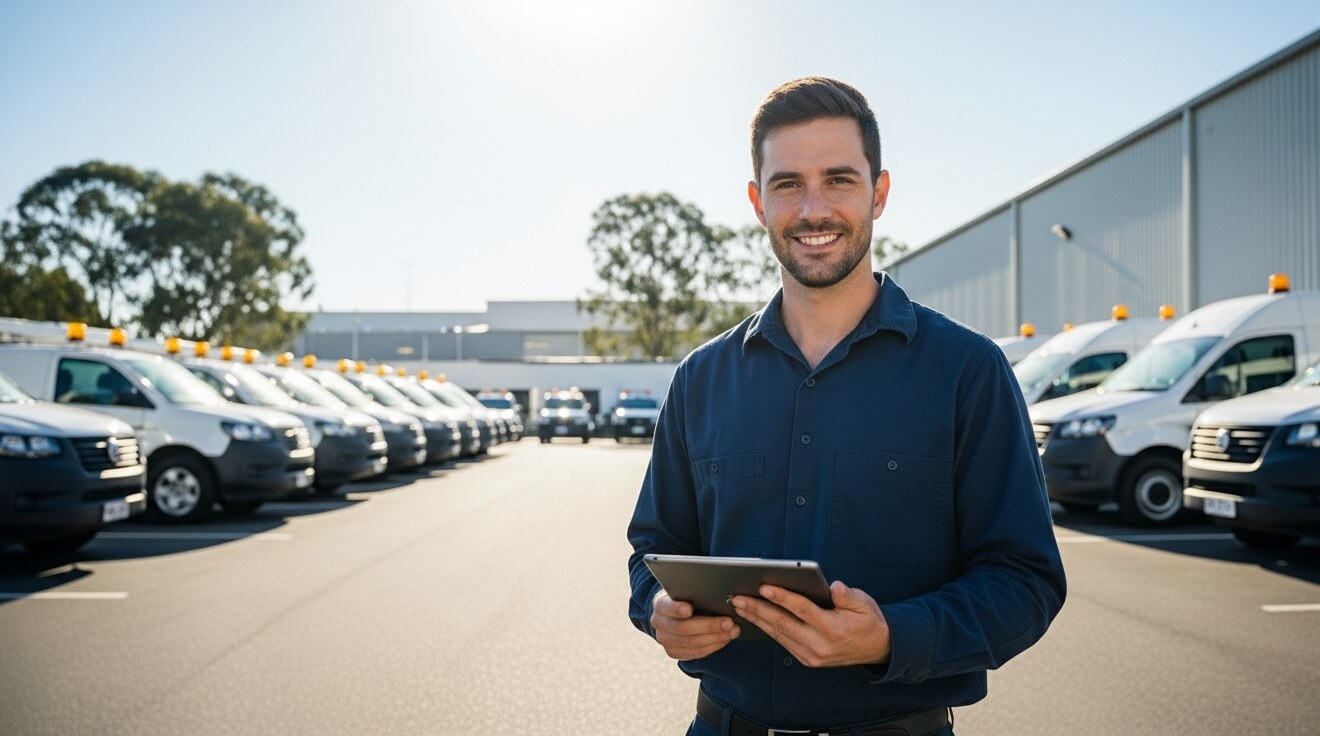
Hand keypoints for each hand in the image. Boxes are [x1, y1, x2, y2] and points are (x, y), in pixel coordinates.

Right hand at [650, 589, 739, 660]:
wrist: (674, 613)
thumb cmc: (685, 597)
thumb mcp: (685, 589)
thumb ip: (694, 591)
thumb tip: (716, 591)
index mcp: (660, 604)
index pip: (666, 607)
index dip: (676, 609)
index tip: (689, 609)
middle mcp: (658, 623)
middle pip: (683, 628)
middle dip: (709, 626)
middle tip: (728, 622)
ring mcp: (664, 640)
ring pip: (692, 643)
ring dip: (716, 637)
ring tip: (733, 630)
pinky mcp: (673, 652)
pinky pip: (695, 653)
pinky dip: (713, 646)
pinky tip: (725, 639)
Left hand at [730, 580, 890, 666]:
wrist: (877, 649)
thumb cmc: (868, 621)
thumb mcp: (865, 603)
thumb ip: (848, 596)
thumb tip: (834, 587)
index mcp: (833, 629)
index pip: (802, 610)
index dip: (782, 597)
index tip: (764, 587)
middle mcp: (820, 645)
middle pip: (783, 624)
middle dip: (758, 609)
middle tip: (738, 598)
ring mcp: (811, 655)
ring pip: (778, 635)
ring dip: (757, 620)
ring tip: (740, 606)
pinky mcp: (807, 659)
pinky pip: (782, 642)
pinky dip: (767, 629)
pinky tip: (755, 618)